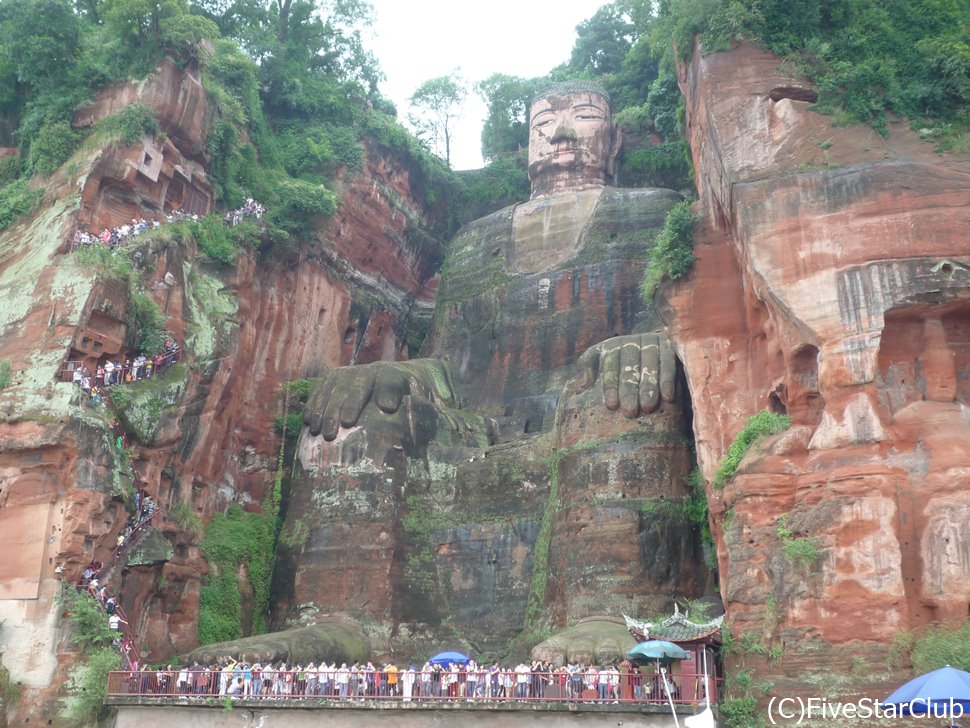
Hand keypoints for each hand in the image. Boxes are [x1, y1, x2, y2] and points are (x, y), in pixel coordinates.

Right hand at [304, 360, 454, 440]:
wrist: (395, 384)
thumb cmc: (406, 405)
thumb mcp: (417, 408)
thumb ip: (419, 412)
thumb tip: (418, 419)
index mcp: (394, 376)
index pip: (389, 380)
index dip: (386, 392)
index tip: (384, 408)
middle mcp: (370, 370)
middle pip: (356, 384)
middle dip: (344, 406)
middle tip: (337, 430)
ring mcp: (350, 372)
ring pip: (335, 385)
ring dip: (325, 408)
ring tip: (319, 431)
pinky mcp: (333, 377)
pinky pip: (321, 386)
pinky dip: (315, 402)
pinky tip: (310, 420)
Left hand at [575, 332, 675, 417]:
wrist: (650, 348)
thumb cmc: (618, 364)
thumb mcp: (599, 361)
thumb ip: (587, 369)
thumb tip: (580, 386)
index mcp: (613, 345)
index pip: (610, 365)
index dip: (610, 386)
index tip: (611, 406)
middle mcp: (632, 341)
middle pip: (630, 366)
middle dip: (629, 390)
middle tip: (630, 412)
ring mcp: (652, 341)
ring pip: (650, 365)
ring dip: (649, 387)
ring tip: (647, 407)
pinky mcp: (669, 345)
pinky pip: (669, 363)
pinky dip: (668, 380)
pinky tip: (668, 397)